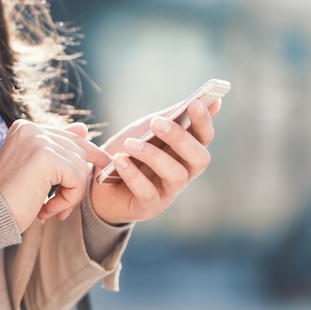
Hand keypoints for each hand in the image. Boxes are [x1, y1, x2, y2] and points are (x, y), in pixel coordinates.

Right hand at [0, 120, 111, 231]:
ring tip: (49, 208)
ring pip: (81, 167)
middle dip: (75, 181)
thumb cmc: (11, 197)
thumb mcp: (36, 168)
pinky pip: (77, 179)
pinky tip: (48, 209)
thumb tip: (84, 128)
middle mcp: (32, 128)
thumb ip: (58, 148)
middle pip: (79, 152)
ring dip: (70, 194)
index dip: (89, 154)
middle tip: (58, 205)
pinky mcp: (46, 157)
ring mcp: (38, 140)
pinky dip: (69, 199)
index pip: (71, 137)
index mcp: (27, 127)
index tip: (103, 164)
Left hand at [91, 99, 221, 224]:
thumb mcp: (148, 129)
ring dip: (154, 156)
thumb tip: (213, 102)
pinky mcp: (149, 207)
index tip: (195, 103)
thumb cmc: (129, 151)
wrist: (97, 182)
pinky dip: (133, 175)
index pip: (205, 137)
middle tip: (157, 122)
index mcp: (186, 150)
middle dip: (180, 138)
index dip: (203, 121)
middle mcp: (184, 171)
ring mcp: (168, 191)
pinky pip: (147, 192)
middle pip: (199, 158)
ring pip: (176, 175)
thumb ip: (173, 116)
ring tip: (130, 144)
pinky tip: (119, 160)